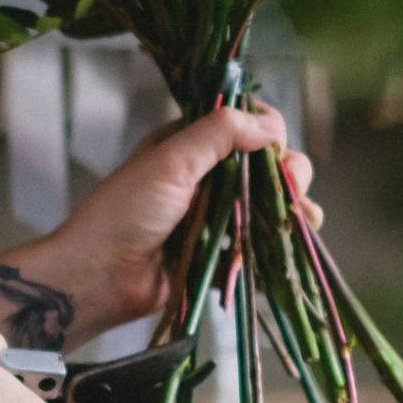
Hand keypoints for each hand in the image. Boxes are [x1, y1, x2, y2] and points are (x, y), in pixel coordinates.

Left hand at [51, 105, 322, 344]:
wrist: (97, 278)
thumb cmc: (124, 213)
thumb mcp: (170, 161)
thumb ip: (219, 134)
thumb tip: (270, 124)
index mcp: (187, 147)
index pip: (243, 128)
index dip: (268, 134)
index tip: (277, 148)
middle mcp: (202, 179)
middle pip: (263, 169)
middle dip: (289, 175)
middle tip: (295, 189)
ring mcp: (211, 219)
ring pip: (266, 209)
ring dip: (292, 211)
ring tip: (304, 218)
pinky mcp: (215, 257)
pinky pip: (255, 249)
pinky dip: (276, 247)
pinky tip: (290, 247)